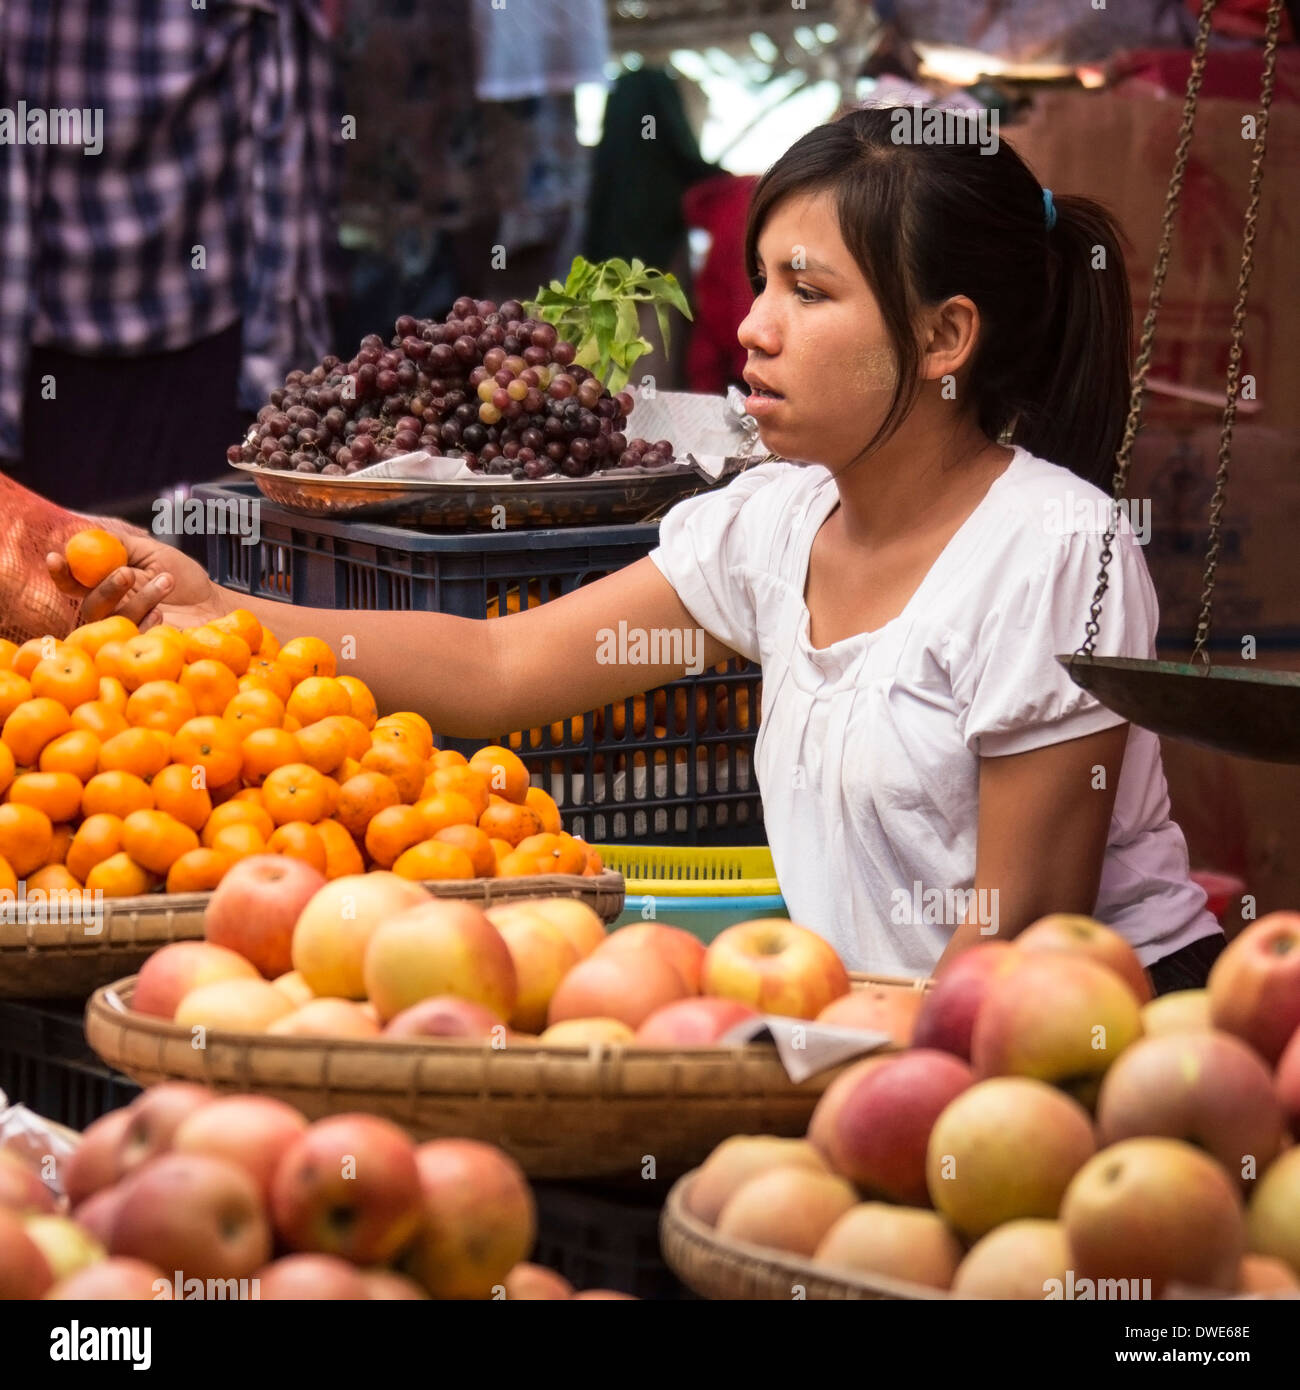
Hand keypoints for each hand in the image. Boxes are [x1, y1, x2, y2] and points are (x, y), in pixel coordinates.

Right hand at [47, 533, 227, 630]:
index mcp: (106, 585)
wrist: (214, 605)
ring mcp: (126, 631)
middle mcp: (110, 610)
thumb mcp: (154, 553)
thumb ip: (121, 545)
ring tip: (166, 582)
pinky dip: (147, 622)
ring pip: (113, 619)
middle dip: (106, 586)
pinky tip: (163, 612)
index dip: (60, 572)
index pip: (72, 582)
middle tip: (127, 573)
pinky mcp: (143, 647)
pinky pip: (133, 639)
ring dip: (139, 598)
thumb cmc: (183, 579)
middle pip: (89, 604)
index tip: (55, 557)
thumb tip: (88, 534)